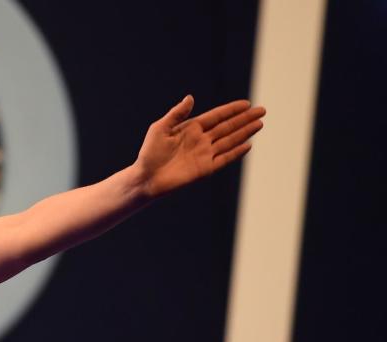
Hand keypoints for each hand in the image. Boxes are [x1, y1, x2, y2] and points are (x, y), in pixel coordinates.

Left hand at [135, 95, 265, 198]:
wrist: (146, 178)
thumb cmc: (149, 153)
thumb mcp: (160, 128)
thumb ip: (177, 114)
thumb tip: (190, 97)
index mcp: (191, 128)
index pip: (216, 116)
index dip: (231, 110)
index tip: (247, 103)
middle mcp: (200, 140)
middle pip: (228, 127)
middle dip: (245, 119)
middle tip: (262, 110)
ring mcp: (204, 154)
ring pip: (230, 140)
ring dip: (245, 132)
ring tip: (260, 123)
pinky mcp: (205, 169)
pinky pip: (224, 158)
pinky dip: (236, 152)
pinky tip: (248, 144)